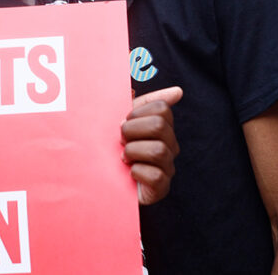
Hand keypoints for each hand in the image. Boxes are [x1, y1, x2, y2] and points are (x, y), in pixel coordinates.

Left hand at [122, 86, 182, 204]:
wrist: (100, 180)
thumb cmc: (111, 147)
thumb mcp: (121, 121)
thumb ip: (139, 102)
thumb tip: (177, 91)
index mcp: (161, 127)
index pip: (161, 108)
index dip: (138, 112)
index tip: (125, 121)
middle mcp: (169, 145)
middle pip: (159, 126)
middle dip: (131, 130)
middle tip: (120, 140)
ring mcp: (167, 167)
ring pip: (158, 151)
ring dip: (132, 152)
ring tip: (123, 157)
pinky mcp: (161, 188)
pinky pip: (156, 176)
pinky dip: (137, 172)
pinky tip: (130, 173)